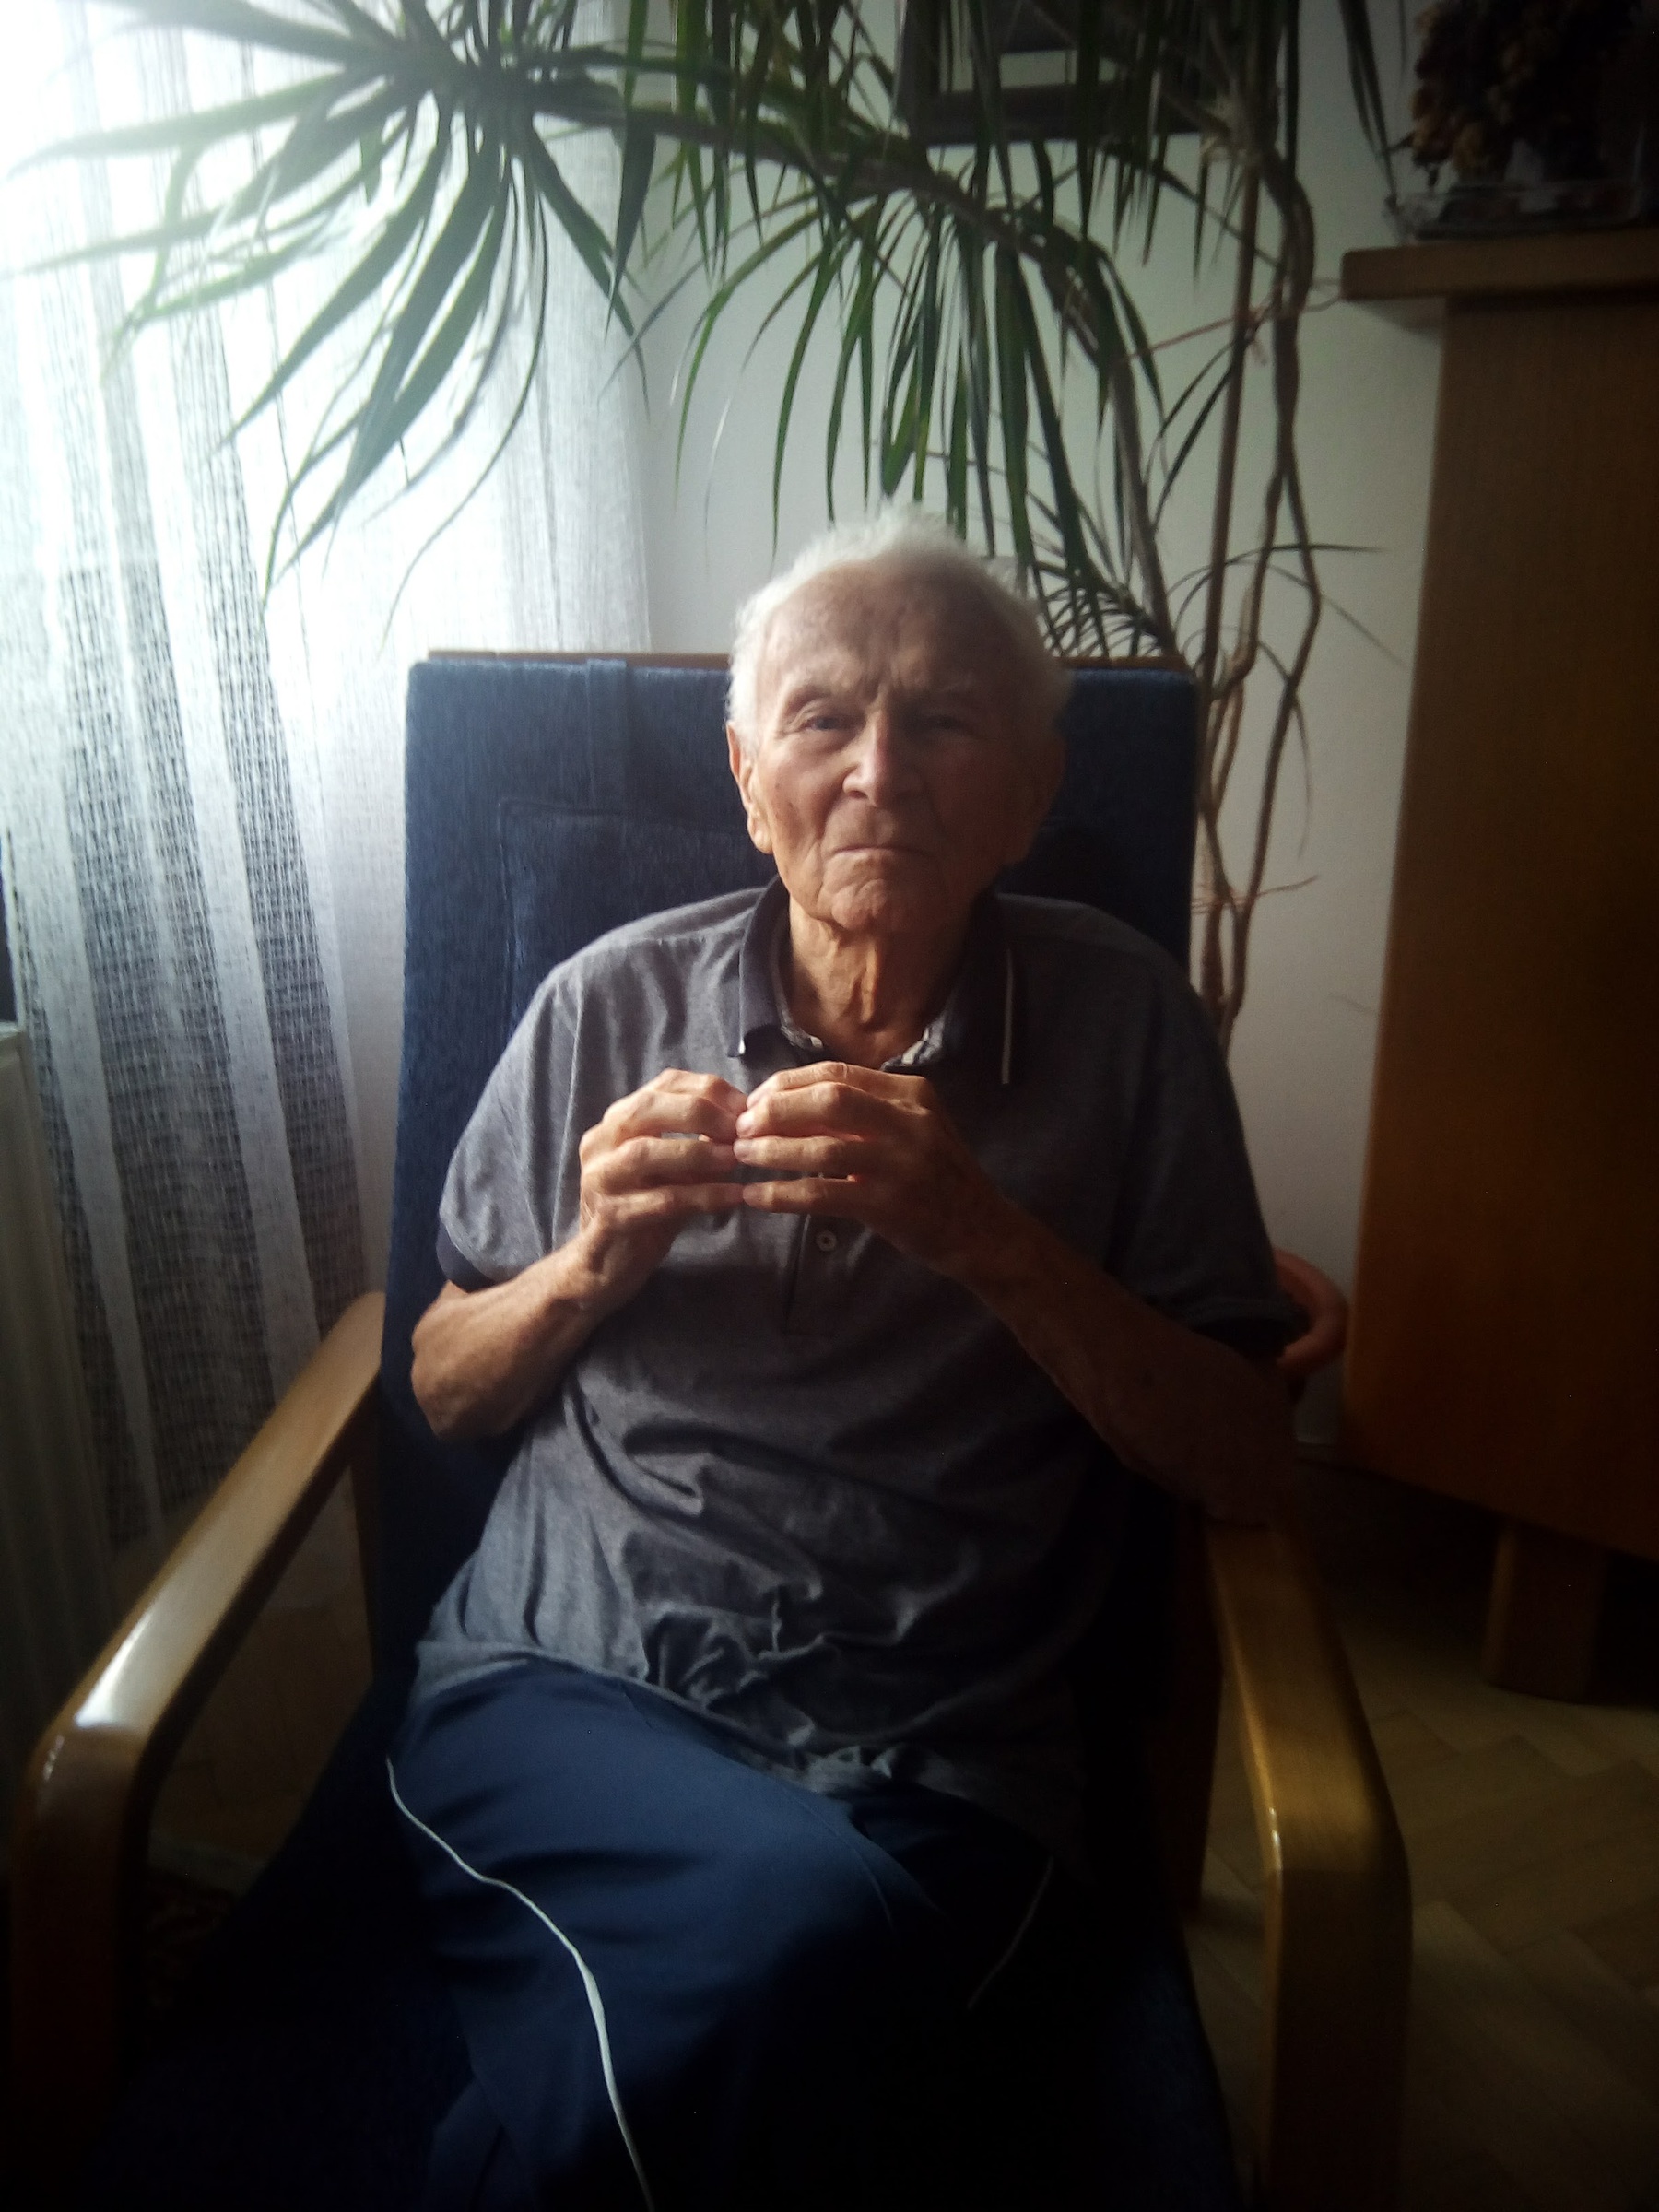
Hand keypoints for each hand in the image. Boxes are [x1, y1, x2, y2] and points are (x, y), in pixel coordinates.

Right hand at [575, 1069, 747, 1309]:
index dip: (708, 1089)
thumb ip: (698, 1140)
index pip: (663, 1083)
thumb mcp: (673, 1167)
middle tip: (742, 1128)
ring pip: (646, 1153)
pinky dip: (702, 1196)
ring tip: (736, 1158)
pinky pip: (661, 1201)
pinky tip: (734, 1197)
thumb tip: (747, 1118)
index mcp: (617, 1121)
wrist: (607, 1264)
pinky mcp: (610, 1217)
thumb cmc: (646, 1207)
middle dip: (701, 1112)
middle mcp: (601, 1142)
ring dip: (697, 1152)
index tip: (747, 1105)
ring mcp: (600, 1179)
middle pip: (648, 1108)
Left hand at [732, 1061, 1012, 1278]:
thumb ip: (866, 1112)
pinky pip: (823, 1193)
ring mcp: (901, 1163)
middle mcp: (909, 1121)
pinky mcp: (890, 1204)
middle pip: (827, 1099)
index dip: (787, 1084)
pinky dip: (783, 1194)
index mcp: (910, 1093)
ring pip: (822, 1146)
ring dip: (772, 1150)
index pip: (836, 1073)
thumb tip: (790, 1102)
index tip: (755, 1099)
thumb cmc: (937, 1178)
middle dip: (775, 1110)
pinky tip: (756, 1196)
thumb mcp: (912, 1129)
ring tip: (739, 1156)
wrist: (982, 1230)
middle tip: (740, 1126)